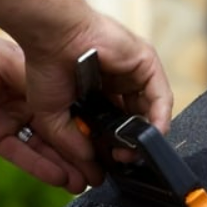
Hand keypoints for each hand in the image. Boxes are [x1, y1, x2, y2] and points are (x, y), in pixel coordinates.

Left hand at [0, 31, 89, 192]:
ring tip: (87, 181)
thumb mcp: (6, 64)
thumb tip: (69, 102)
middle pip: (60, 130)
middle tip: (104, 169)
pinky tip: (61, 179)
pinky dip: (41, 168)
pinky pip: (22, 156)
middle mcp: (25, 99)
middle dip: (82, 151)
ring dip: (66, 165)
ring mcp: (10, 120)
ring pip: (45, 147)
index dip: (86, 122)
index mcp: (33, 77)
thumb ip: (37, 85)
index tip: (107, 138)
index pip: (67, 103)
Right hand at [22, 11, 173, 188]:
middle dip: (130, 142)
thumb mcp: (54, 118)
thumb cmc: (46, 67)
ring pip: (150, 110)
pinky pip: (161, 96)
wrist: (52, 36)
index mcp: (96, 92)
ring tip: (134, 151)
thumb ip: (73, 144)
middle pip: (135, 119)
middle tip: (123, 159)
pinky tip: (149, 135)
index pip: (115, 125)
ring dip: (145, 134)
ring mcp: (133, 71)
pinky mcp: (145, 62)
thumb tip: (90, 169)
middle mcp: (118, 82)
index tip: (109, 162)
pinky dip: (159, 118)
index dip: (114, 146)